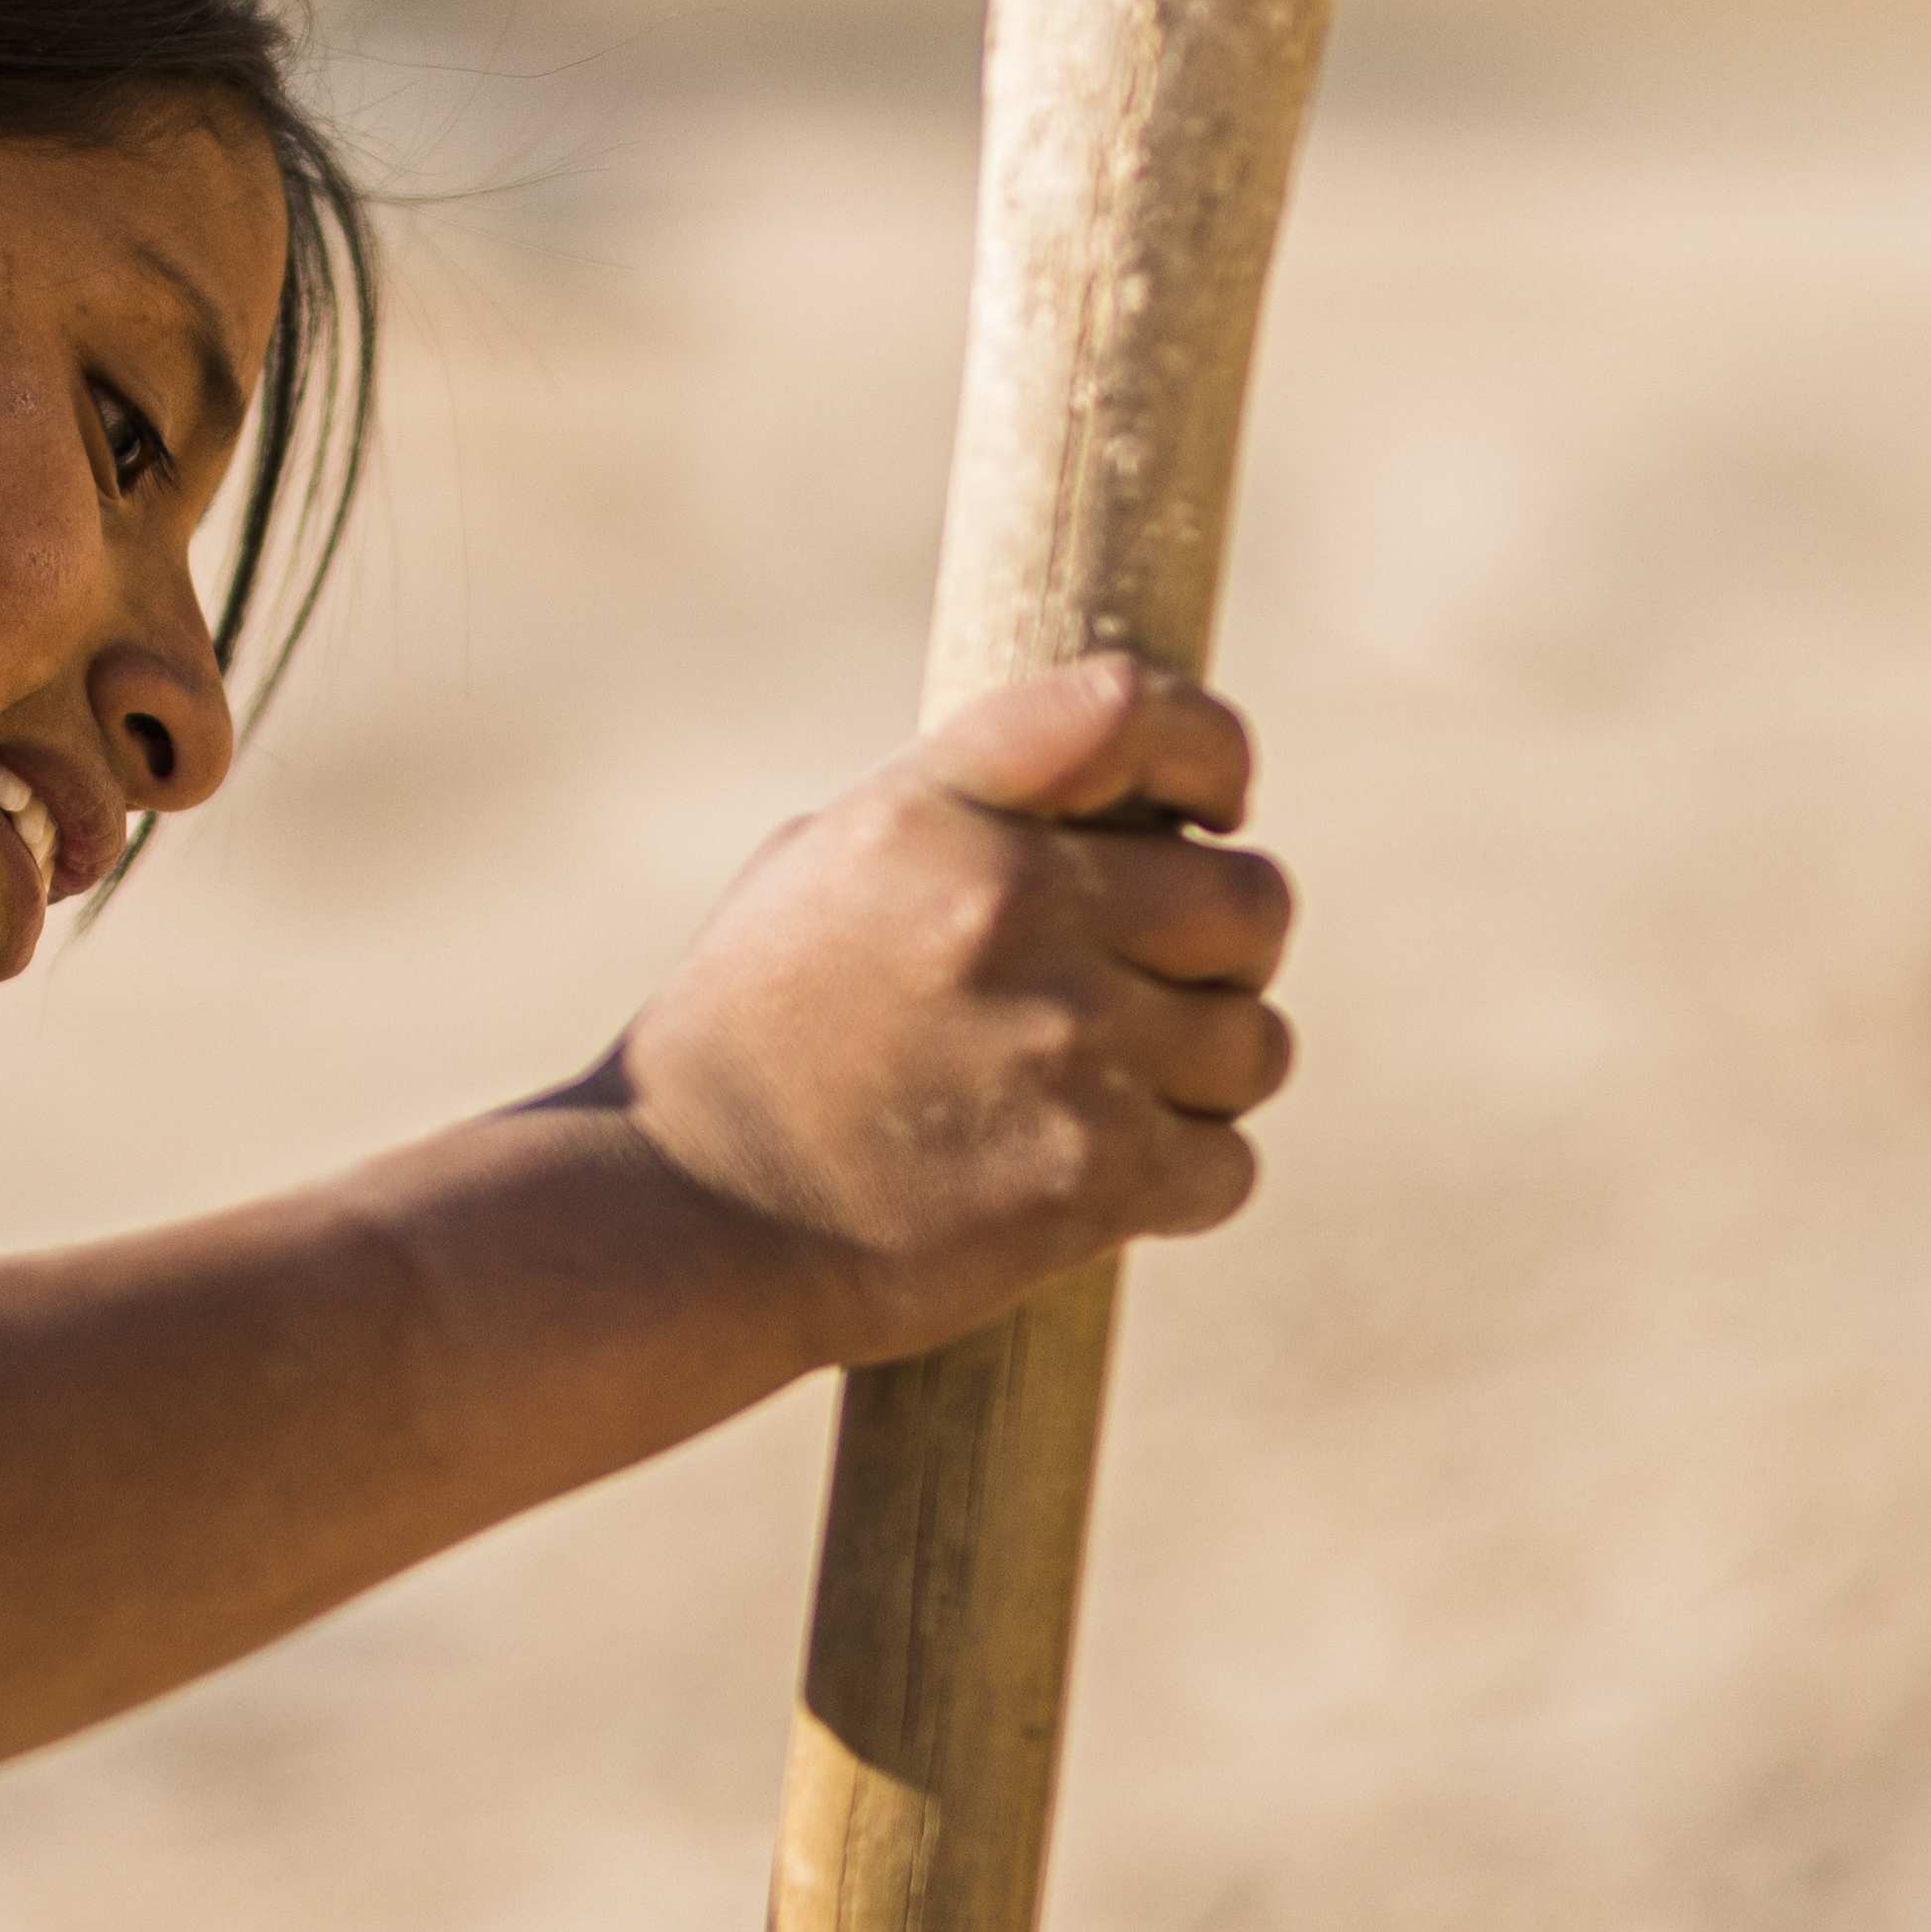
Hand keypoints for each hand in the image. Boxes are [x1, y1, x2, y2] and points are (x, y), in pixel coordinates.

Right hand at [607, 655, 1300, 1365]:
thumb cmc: (743, 1043)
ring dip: (1208, 1073)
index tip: (1212, 810)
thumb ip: (968, 813)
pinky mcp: (1090, 1177)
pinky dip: (1186, 1179)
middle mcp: (1011, 904)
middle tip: (1163, 987)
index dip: (1211, 756)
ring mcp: (1063, 1043)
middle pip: (1249, 900)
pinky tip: (1106, 1183)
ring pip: (1256, 1041)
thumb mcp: (823, 867)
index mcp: (936, 808)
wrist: (674, 1221)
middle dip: (1224, 947)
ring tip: (1121, 1095)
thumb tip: (1122, 806)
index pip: (1140, 710)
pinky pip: (1229, 1163)